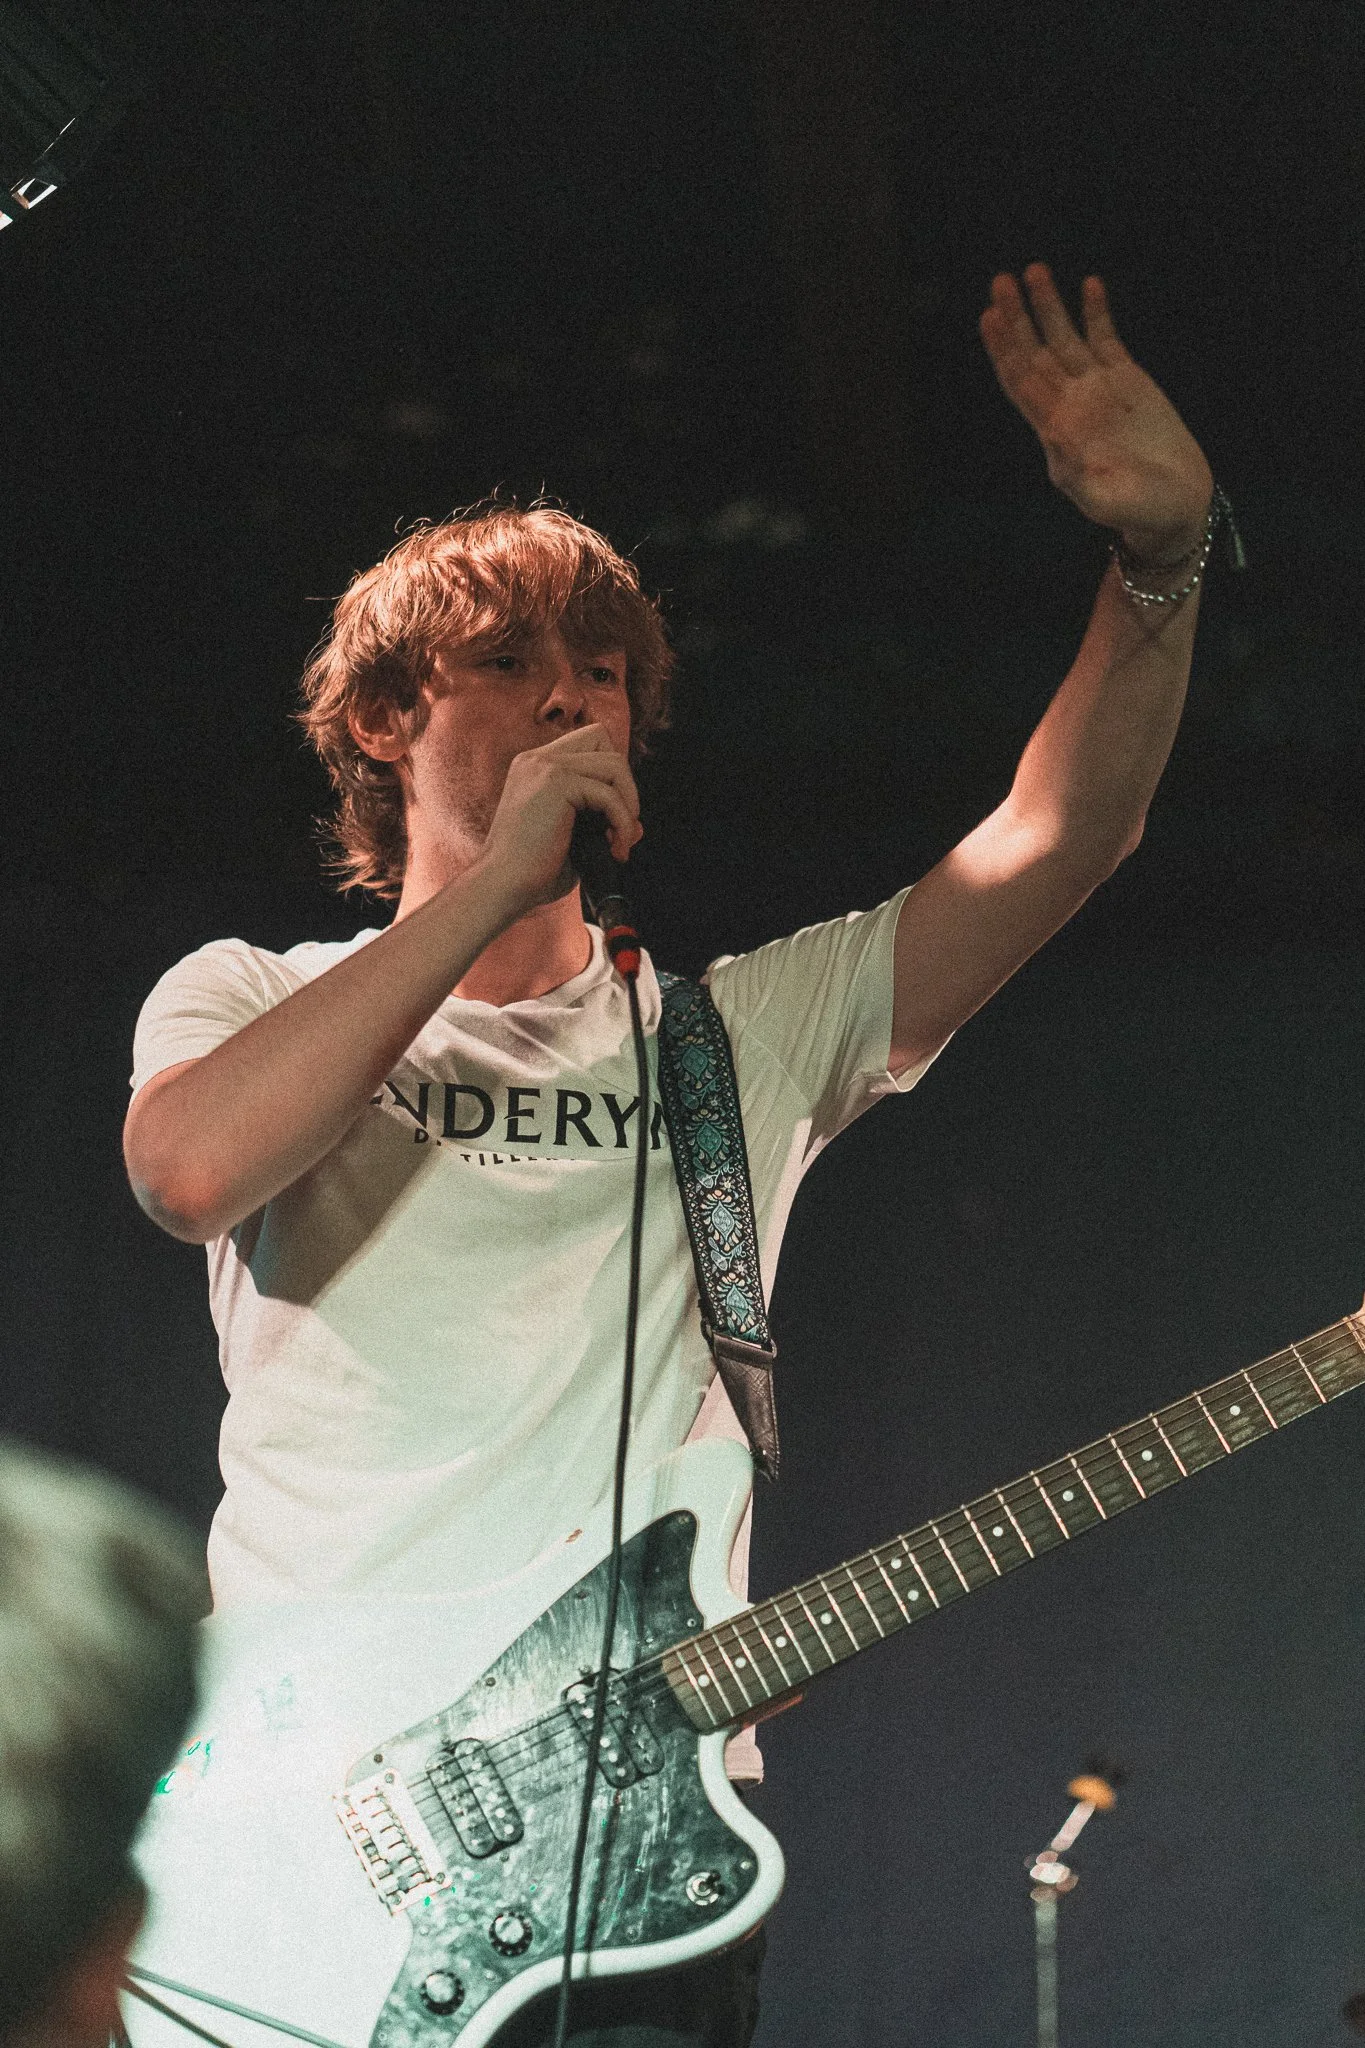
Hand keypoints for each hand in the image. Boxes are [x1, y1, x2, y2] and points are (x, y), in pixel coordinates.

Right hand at [472, 724, 641, 912]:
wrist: (501, 887)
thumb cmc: (531, 873)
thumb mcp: (574, 841)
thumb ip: (603, 825)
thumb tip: (638, 826)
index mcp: (535, 767)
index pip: (589, 745)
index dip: (610, 778)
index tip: (609, 822)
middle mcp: (537, 760)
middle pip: (603, 738)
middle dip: (623, 782)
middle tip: (619, 826)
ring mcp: (544, 767)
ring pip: (614, 763)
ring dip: (628, 804)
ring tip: (618, 841)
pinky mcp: (554, 783)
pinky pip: (610, 794)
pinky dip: (623, 822)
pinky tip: (614, 850)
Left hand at [981, 264, 1212, 560]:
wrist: (1176, 505)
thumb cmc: (1140, 512)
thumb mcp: (1108, 503)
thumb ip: (1079, 479)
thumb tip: (1054, 440)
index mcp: (1056, 432)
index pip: (1021, 383)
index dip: (1004, 350)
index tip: (990, 317)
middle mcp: (1070, 406)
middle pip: (1034, 353)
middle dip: (1017, 318)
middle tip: (999, 281)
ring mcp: (1097, 390)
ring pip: (1065, 339)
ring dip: (1049, 306)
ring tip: (1034, 269)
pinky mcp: (1128, 379)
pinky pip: (1106, 339)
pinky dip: (1097, 313)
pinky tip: (1089, 284)